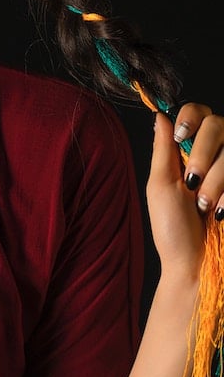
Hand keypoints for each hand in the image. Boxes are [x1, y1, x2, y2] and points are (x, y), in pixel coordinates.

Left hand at [147, 102, 223, 274]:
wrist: (195, 264)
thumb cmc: (172, 229)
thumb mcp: (160, 186)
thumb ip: (162, 149)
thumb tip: (159, 114)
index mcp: (189, 151)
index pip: (198, 113)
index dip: (191, 117)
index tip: (180, 136)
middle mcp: (216, 155)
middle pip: (218, 124)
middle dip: (203, 154)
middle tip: (191, 182)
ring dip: (216, 181)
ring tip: (204, 206)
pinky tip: (221, 212)